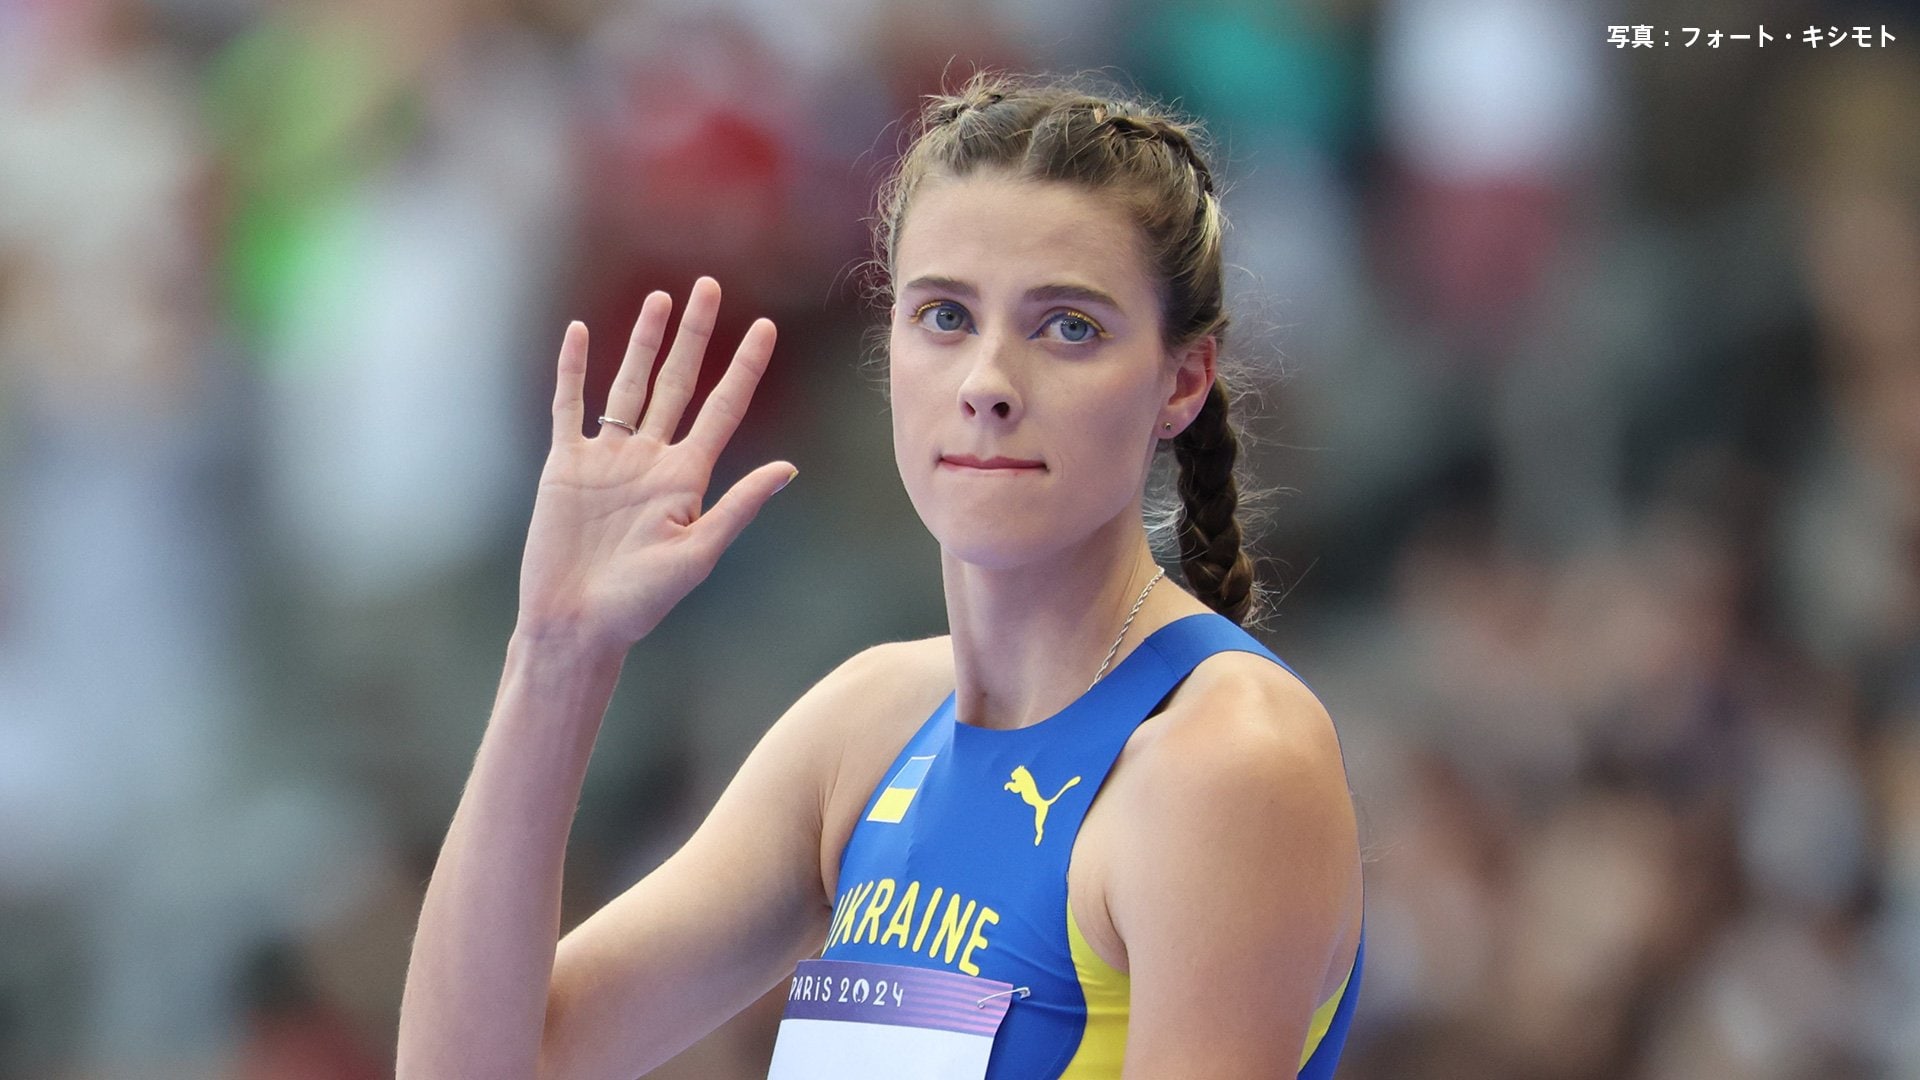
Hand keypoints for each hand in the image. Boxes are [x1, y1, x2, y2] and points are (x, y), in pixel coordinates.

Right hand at [516, 277, 794, 652]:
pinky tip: (579, 332)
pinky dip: (573, 369)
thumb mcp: (697, 554)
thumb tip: (789, 469)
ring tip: (660, 299)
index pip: (723, 408)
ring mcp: (608, 458)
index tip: (765, 327)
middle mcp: (651, 459)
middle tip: (710, 286)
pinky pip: (570, 405)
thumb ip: (738, 507)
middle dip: (695, 335)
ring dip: (642, 341)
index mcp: (687, 477)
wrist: (576, 622)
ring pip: (628, 384)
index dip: (744, 367)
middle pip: (678, 382)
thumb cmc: (640, 602)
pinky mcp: (566, 464)